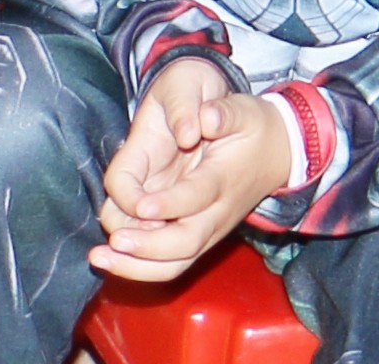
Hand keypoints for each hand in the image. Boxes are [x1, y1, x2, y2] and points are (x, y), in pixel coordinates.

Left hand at [96, 56, 297, 280]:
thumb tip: (204, 119)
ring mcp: (208, 231)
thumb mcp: (242, 110)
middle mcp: (217, 214)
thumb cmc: (253, 129)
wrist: (277, 155)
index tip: (141, 205)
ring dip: (136, 266)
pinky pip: (169, 265)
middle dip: (148, 247)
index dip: (169, 204)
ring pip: (174, 263)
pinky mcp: (197, 239)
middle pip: (185, 244)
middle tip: (116, 240)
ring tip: (100, 257)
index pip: (197, 197)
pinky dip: (138, 268)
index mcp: (224, 180)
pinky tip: (109, 259)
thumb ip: (222, 112)